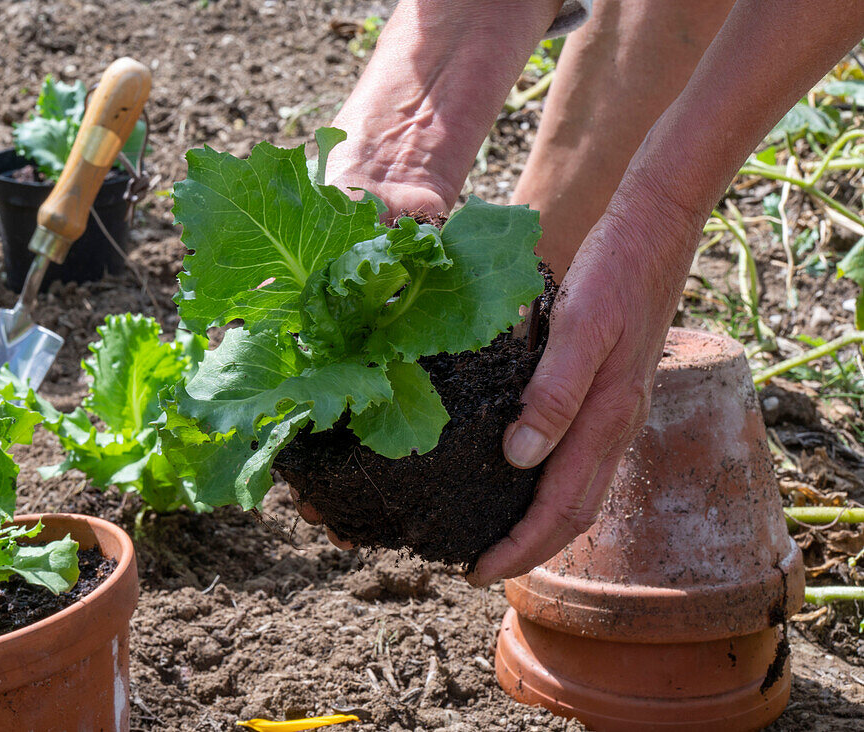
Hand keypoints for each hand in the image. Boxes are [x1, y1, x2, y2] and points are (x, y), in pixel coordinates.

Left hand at [466, 187, 702, 584]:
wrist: (656, 230)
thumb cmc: (614, 272)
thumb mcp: (580, 326)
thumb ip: (553, 393)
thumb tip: (518, 459)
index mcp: (607, 419)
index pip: (562, 509)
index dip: (520, 548)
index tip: (476, 571)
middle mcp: (616, 425)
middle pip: (574, 512)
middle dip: (528, 548)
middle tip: (478, 566)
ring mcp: (618, 411)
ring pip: (580, 489)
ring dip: (540, 521)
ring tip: (495, 531)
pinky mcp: (612, 393)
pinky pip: (581, 458)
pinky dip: (551, 483)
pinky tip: (521, 471)